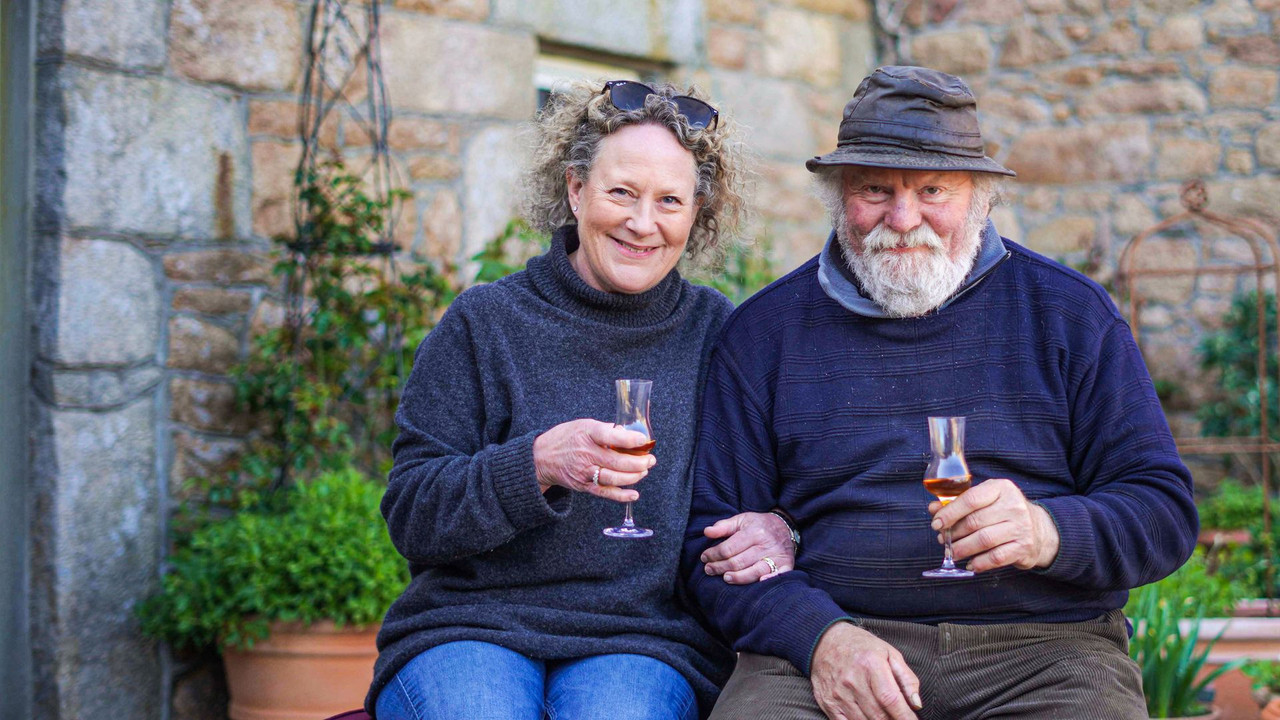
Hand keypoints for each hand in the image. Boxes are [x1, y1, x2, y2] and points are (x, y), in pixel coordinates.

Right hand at [532, 419, 654, 502]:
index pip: (610, 435)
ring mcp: (584, 472)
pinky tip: (634, 494)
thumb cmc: (566, 437)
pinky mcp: (584, 485)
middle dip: (638, 462)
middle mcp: (586, 453)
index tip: (643, 440)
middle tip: (650, 460)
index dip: (629, 439)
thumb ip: (605, 429)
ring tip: (644, 471)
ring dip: (633, 477)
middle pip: (616, 461)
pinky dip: (621, 495)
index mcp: (587, 433)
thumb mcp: (584, 424)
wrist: (541, 457)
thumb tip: (628, 434)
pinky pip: (605, 493)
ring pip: (613, 478)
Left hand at [700, 512, 794, 583]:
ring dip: (738, 577)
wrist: (785, 526)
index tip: (704, 557)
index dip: (714, 554)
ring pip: (754, 571)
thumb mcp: (741, 520)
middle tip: (709, 570)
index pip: (729, 548)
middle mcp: (766, 544)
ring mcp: (777, 556)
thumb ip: (723, 526)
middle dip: (720, 567)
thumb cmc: (759, 525)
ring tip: (725, 578)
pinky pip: (777, 576)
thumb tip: (706, 532)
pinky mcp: (786, 564)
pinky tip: (758, 583)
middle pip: (739, 561)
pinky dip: (768, 580)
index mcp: (754, 531)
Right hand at [811, 622, 921, 719]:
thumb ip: (907, 678)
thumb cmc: (861, 648)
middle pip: (878, 715)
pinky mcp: (828, 703)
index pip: (890, 700)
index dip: (905, 717)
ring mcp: (838, 694)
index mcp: (870, 664)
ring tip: (885, 717)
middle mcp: (852, 681)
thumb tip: (916, 704)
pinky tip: (867, 719)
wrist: (825, 642)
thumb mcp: (889, 653)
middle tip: (899, 719)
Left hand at [929, 478, 1059, 572]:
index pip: (971, 499)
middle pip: (975, 521)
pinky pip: (996, 557)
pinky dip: (979, 563)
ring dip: (963, 548)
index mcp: (1001, 488)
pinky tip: (970, 564)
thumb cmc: (1003, 512)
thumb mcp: (985, 500)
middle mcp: (1013, 506)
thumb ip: (959, 502)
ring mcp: (1021, 527)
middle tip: (943, 540)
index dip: (950, 512)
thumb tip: (933, 509)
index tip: (936, 523)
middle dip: (954, 533)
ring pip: (984, 540)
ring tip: (953, 552)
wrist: (1038, 529)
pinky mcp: (1023, 547)